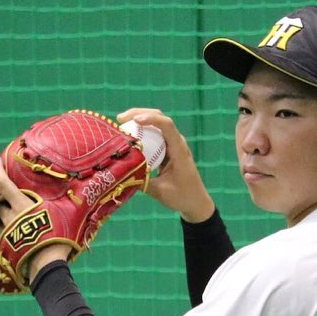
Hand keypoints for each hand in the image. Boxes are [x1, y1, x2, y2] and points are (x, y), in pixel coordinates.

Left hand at [0, 156, 70, 281]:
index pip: (2, 183)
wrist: (47, 266)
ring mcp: (4, 233)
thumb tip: (88, 187)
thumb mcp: (66, 215)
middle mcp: (9, 217)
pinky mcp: (2, 248)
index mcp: (22, 205)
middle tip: (0, 196)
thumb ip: (68, 202)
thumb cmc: (58, 238)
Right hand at [116, 108, 214, 222]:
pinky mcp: (168, 150)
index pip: (167, 126)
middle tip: (120, 118)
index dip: (151, 119)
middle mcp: (177, 143)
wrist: (196, 202)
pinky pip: (154, 136)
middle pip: (160, 118)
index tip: (134, 121)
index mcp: (179, 150)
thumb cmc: (182, 197)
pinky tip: (128, 137)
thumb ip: (141, 181)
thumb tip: (120, 172)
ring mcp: (173, 145)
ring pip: (156, 125)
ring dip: (139, 120)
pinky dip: (141, 133)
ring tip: (121, 124)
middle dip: (140, 113)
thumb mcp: (160, 191)